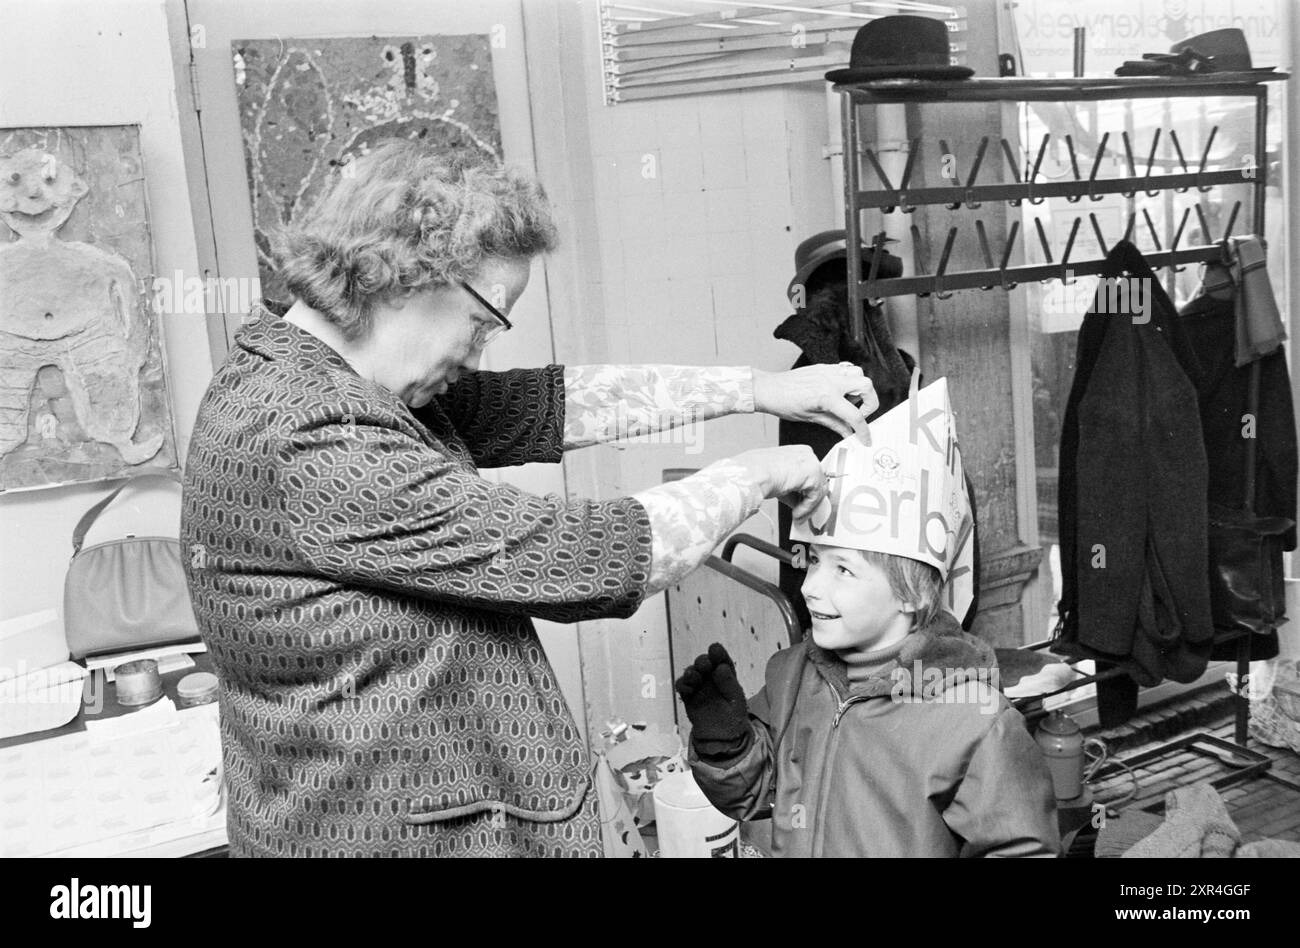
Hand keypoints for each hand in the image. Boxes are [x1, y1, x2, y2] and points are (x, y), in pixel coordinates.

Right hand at [675, 643, 751, 757]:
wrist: (722, 737)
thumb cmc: (733, 717)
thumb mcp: (736, 700)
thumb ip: (728, 684)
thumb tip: (720, 667)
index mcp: (726, 675)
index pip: (722, 660)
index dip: (718, 653)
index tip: (715, 649)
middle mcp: (711, 677)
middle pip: (704, 663)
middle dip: (702, 661)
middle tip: (704, 665)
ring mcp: (699, 686)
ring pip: (691, 673)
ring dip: (691, 672)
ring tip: (694, 676)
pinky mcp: (688, 696)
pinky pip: (682, 686)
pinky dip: (682, 684)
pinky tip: (687, 688)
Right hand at [734, 445, 826, 519]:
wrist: (751, 474)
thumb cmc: (755, 473)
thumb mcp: (778, 480)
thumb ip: (791, 489)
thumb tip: (797, 502)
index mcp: (798, 451)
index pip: (810, 474)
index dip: (806, 492)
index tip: (801, 504)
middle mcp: (806, 454)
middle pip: (817, 482)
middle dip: (809, 501)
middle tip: (801, 513)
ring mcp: (811, 463)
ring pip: (818, 491)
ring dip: (807, 508)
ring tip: (796, 517)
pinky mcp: (813, 475)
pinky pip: (814, 497)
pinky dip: (806, 509)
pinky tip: (796, 514)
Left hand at [752, 363, 878, 442]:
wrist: (768, 388)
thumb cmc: (784, 403)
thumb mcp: (812, 418)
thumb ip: (835, 425)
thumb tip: (849, 433)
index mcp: (827, 396)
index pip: (855, 415)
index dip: (863, 430)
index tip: (865, 438)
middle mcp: (831, 380)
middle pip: (866, 385)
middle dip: (870, 402)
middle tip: (859, 414)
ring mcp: (828, 370)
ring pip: (859, 373)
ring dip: (860, 388)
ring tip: (848, 401)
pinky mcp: (824, 366)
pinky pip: (846, 368)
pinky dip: (849, 379)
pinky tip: (840, 390)